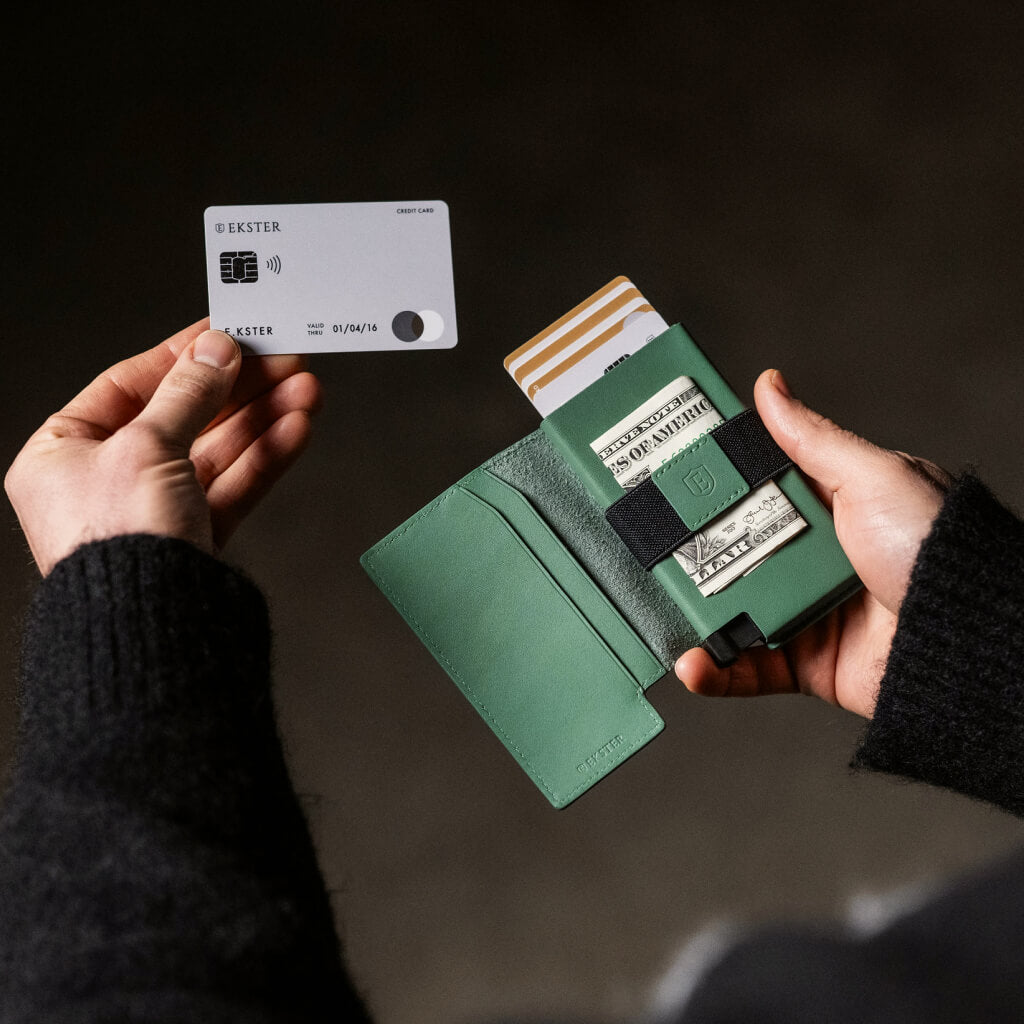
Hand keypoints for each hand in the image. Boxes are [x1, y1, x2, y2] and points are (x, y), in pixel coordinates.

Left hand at [5, 320, 321, 575]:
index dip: (180, 356)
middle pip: (184, 416)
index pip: (128, 385)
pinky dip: (266, 456)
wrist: (146, 625)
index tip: (222, 334)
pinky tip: (295, 429)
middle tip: (278, 361)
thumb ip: (187, 393)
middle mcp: (106, 481)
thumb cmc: (116, 545)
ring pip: (217, 451)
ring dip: (263, 418)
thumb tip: (214, 352)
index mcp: (63, 452)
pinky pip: (233, 485)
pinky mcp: (194, 536)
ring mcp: (154, 510)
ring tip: (302, 390)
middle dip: (238, 389)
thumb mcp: (147, 444)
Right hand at [674, 370, 950, 718]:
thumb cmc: (936, 550)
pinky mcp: (805, 664)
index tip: (668, 477)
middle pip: (733, 551)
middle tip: (647, 546)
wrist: (967, 640)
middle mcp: (814, 558)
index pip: (755, 490)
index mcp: (830, 507)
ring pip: (732, 612)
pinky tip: (691, 662)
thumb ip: (811, 439)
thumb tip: (771, 387)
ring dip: (693, 616)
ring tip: (661, 610)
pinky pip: (748, 669)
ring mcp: (806, 611)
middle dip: (689, 552)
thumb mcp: (871, 477)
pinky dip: (714, 671)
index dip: (712, 484)